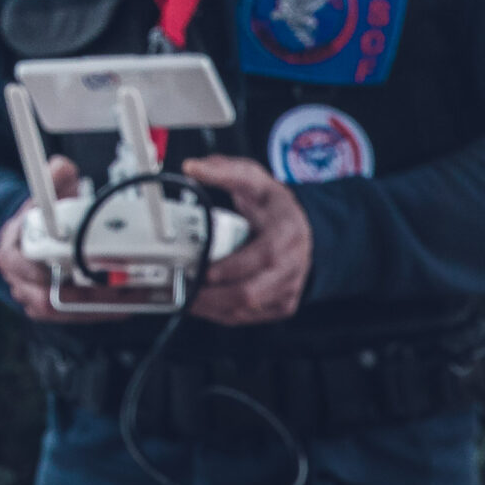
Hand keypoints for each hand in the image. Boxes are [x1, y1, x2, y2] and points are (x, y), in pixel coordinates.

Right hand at [0, 157, 131, 323]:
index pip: (24, 264)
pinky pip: (75, 317)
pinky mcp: (52, 312)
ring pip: (62, 311)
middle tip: (117, 283)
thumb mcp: (42, 197)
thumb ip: (54, 182)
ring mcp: (33, 300)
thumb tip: (62, 167)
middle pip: (45, 297)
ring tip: (130, 296)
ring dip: (97, 306)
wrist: (24, 244)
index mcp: (11, 252)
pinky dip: (100, 312)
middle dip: (84, 293)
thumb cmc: (35, 223)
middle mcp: (19, 281)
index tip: (76, 261)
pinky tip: (127, 304)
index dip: (49, 266)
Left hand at [182, 155, 312, 325]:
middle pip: (252, 292)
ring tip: (185, 295)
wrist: (300, 227)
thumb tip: (192, 167)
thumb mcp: (252, 179)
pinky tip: (200, 304)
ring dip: (212, 307)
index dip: (233, 267)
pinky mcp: (281, 305)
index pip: (263, 256)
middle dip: (213, 295)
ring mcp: (288, 288)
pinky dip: (221, 314)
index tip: (205, 270)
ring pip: (248, 309)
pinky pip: (248, 317)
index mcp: (287, 233)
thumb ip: (223, 171)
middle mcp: (292, 265)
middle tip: (184, 286)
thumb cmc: (272, 205)